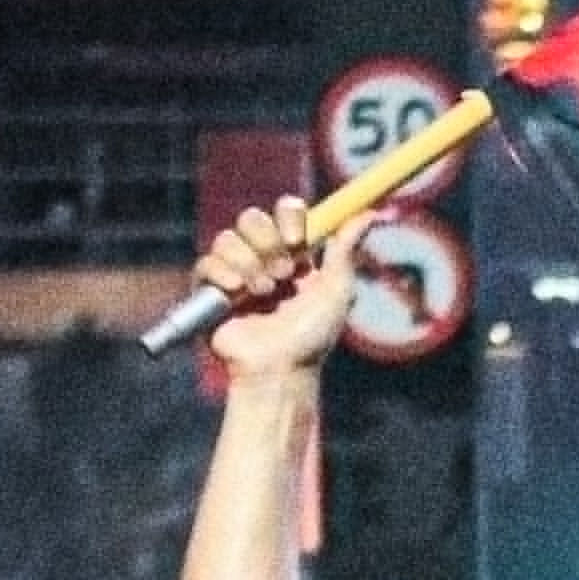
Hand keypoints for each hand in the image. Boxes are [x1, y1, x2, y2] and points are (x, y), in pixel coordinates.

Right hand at [193, 196, 359, 381]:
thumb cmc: (311, 337)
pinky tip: (237, 295)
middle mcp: (263, 258)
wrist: (279, 368)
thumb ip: (347, 250)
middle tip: (283, 275)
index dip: (289, 216)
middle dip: (268, 242)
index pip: (285, 211)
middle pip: (253, 218)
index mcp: (294, 254)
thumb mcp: (337, 291)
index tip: (297, 240)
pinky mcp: (210, 289)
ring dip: (249, 264)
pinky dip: (224, 275)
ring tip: (263, 294)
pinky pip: (207, 261)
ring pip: (229, 238)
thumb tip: (371, 215)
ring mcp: (234, 272)